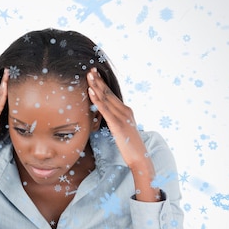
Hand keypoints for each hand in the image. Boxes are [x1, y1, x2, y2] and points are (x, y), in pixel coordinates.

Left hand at [87, 68, 159, 201]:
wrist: (140, 158)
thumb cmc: (129, 147)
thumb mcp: (121, 131)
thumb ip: (115, 122)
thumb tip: (106, 118)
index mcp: (126, 111)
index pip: (111, 95)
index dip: (102, 84)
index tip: (94, 75)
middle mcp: (125, 111)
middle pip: (109, 93)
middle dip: (98, 81)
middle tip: (90, 70)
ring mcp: (122, 117)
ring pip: (106, 99)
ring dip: (96, 86)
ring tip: (88, 76)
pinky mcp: (118, 125)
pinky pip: (105, 110)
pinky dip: (97, 100)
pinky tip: (91, 92)